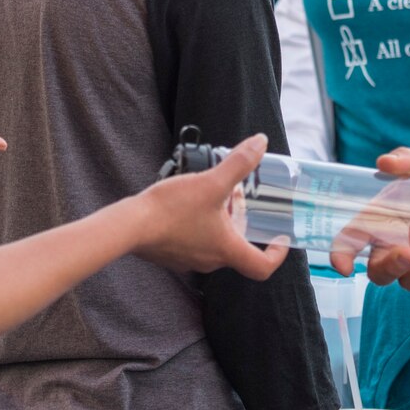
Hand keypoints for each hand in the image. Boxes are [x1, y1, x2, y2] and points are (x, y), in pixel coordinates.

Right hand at [135, 133, 289, 279]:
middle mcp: (210, 261)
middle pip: (236, 247)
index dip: (276, 255)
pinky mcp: (171, 254)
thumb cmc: (171, 209)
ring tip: (211, 195)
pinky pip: (194, 242)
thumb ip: (239, 163)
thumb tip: (261, 142)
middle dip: (240, 222)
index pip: (261, 266)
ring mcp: (189, 260)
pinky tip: (187, 204)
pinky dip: (199, 225)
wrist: (130, 226)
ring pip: (214, 243)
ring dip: (219, 221)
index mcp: (226, 250)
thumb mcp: (211, 182)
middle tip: (238, 198)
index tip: (280, 239)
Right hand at [326, 147, 409, 292]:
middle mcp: (396, 248)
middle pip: (379, 272)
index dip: (341, 255)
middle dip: (389, 268)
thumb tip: (385, 162)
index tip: (342, 264)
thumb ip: (406, 160)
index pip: (352, 243)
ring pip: (409, 282)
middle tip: (407, 253)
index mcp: (381, 223)